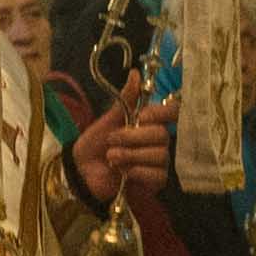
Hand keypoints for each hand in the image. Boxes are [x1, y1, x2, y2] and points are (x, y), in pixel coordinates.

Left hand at [65, 80, 170, 204]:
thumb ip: (126, 99)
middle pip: (162, 135)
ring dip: (131, 156)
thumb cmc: (96, 144)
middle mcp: (158, 142)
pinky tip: (123, 173)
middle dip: (133, 137)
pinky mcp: (155, 182)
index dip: (161, 113)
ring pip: (159, 155)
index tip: (141, 116)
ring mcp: (159, 162)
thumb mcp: (109, 119)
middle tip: (111, 141)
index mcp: (150, 123)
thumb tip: (135, 73)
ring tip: (112, 158)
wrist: (82, 171)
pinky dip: (137, 172)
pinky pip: (157, 175)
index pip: (172, 113)